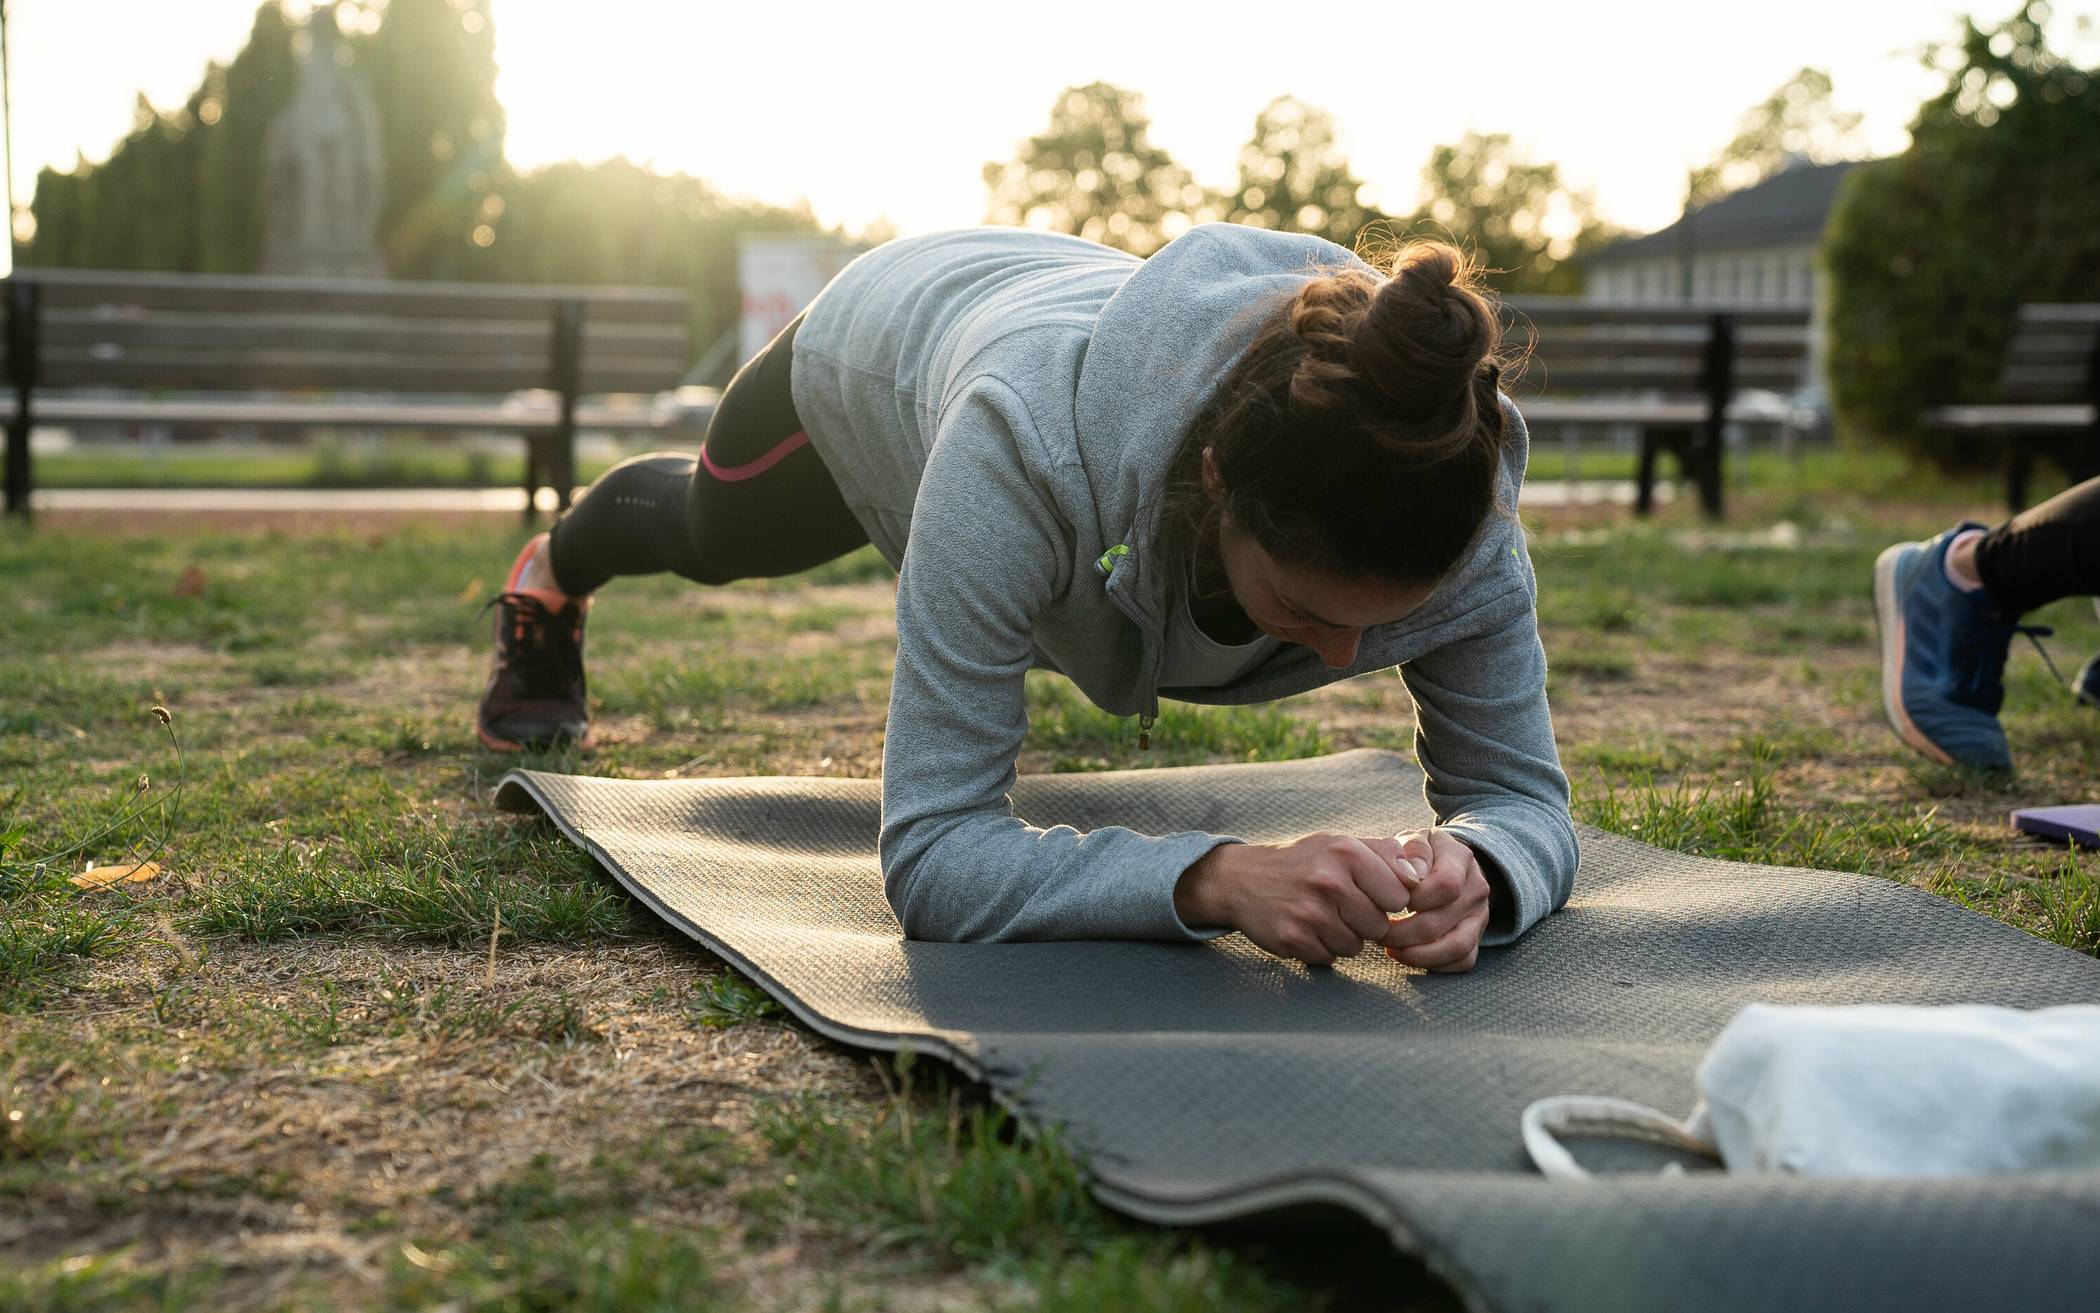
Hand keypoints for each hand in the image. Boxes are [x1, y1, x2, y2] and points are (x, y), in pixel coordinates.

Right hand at [1174, 832, 1423, 966]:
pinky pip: (1328, 958)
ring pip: (1356, 947)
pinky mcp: (1292, 938)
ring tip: (1321, 916)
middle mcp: (1328, 880)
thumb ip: (1386, 856)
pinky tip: (1305, 928)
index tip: (1370, 895)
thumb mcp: (1341, 844)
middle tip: (1341, 908)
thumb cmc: (1303, 861)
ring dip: (1343, 938)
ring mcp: (1309, 911)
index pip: (1400, 897)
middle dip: (1366, 923)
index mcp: (1346, 851)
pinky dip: (1320, 949)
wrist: (1241, 879)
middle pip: (1379, 926)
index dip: (1388, 901)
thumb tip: (1423, 876)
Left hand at [1379, 828, 1491, 972]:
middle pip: (1441, 921)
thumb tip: (1411, 878)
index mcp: (1461, 858)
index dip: (1414, 898)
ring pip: (1456, 947)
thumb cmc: (1418, 855)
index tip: (1389, 900)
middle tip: (1377, 932)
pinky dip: (1433, 965)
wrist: (1443, 864)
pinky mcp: (1477, 938)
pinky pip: (1462, 962)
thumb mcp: (1412, 839)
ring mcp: (1480, 915)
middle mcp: (1477, 887)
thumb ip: (1412, 850)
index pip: (1445, 884)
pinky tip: (1408, 956)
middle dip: (1402, 933)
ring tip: (1391, 949)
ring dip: (1418, 954)